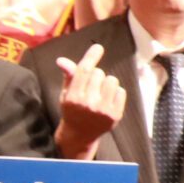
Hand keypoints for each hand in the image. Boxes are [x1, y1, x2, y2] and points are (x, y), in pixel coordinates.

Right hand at [52, 41, 126, 157]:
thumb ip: (68, 76)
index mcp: (72, 97)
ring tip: (100, 93)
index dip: (91, 57)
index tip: (98, 47)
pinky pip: (121, 91)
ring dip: (107, 83)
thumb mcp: (66, 94)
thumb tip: (62, 60)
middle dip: (96, 75)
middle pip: (99, 73)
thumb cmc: (72, 110)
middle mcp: (87, 103)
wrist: (79, 135)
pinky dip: (116, 93)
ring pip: (112, 80)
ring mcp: (102, 110)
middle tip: (91, 86)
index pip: (84, 71)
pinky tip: (108, 100)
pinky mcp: (115, 115)